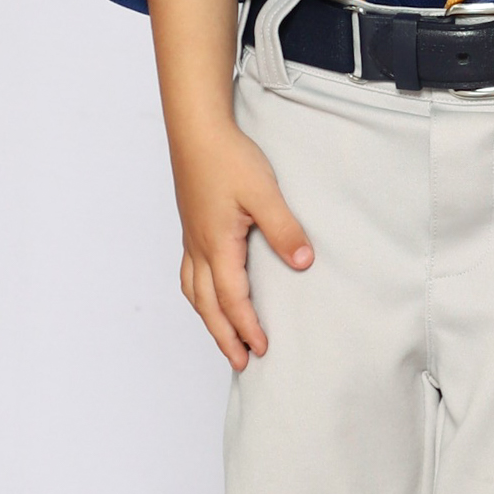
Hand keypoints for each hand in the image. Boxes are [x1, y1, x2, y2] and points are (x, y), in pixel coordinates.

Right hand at [170, 113, 312, 371]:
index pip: (233, 299)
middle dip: (224, 336)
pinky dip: (199, 294)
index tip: (262, 350)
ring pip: (194, 291)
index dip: (247, 327)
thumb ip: (284, 229)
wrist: (197, 130)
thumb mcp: (264, 193)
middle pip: (207, 305)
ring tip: (223, 337)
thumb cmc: (229, 158)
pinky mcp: (191, 227)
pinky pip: (190, 273)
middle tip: (239, 363)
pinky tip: (209, 294)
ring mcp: (191, 238)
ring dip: (208, 318)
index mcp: (217, 245)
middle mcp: (199, 248)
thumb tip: (303, 263)